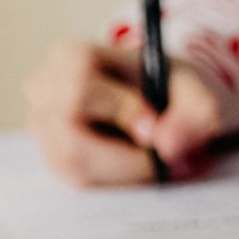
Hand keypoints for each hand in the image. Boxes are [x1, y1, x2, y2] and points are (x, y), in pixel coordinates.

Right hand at [25, 37, 226, 184]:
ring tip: (160, 161)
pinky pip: (80, 181)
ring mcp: (41, 126)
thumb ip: (196, 112)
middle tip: (166, 158)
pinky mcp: (50, 154)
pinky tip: (140, 165)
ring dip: (128, 173)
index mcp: (72, 58)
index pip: (81, 92)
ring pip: (76, 169)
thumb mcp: (196, 89)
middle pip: (72, 144)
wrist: (159, 96)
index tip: (156, 126)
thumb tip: (169, 147)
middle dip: (127, 160)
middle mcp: (45, 91)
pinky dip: (120, 179)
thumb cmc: (170, 85)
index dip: (121, 113)